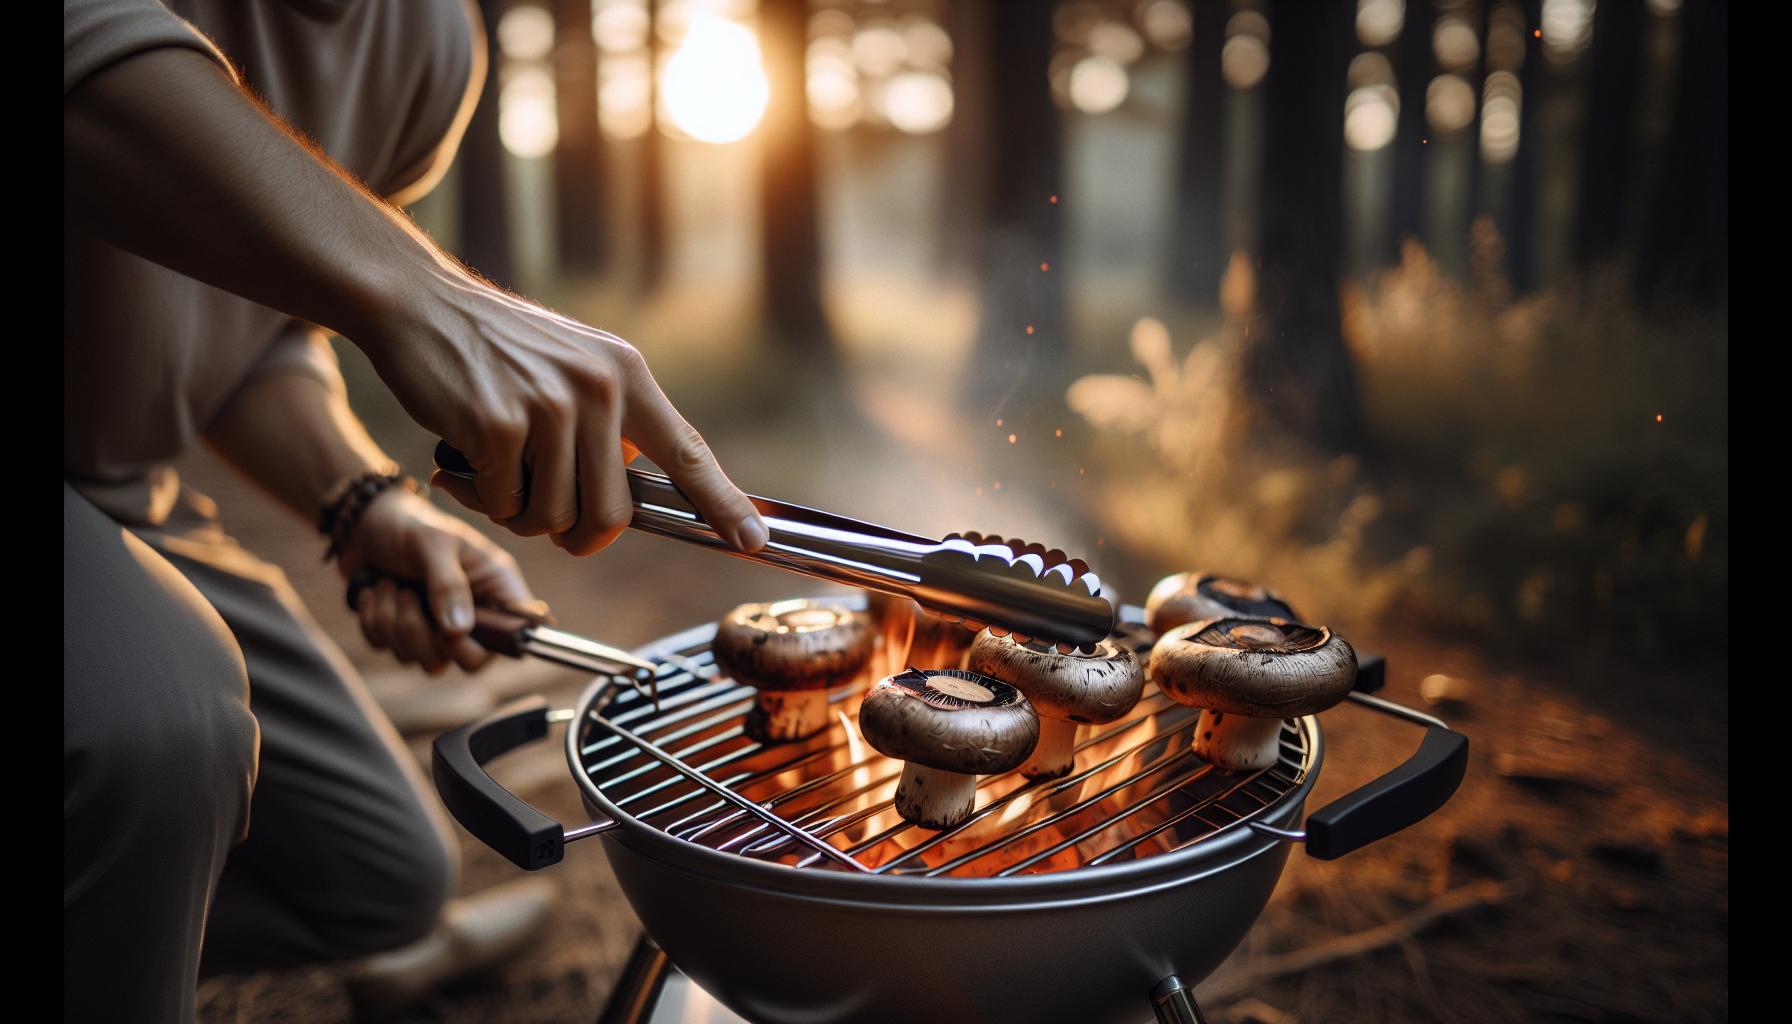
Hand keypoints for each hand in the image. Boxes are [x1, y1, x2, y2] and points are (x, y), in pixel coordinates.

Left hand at [338, 487, 540, 674]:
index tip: (461, 627)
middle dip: (429, 637)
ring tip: (388, 584)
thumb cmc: (411, 526)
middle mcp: (475, 615)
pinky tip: (375, 592)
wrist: (366, 523)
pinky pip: (392, 651)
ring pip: (427, 661)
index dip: (500, 641)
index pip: (517, 631)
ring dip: (395, 624)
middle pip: (471, 662)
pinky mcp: (407, 636)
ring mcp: (441, 630)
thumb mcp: (433, 544)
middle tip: (409, 597)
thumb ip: (448, 585)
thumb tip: (458, 631)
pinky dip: (375, 623)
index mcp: (496, 588)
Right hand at [360, 272, 767, 556]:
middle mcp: (598, 390)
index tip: (753, 540)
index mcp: (627, 375)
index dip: (723, 503)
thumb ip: (611, 424)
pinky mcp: (498, 426)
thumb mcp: (576, 367)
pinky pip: (504, 504)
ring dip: (520, 511)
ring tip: (499, 467)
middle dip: (577, 534)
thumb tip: (631, 497)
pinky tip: (467, 457)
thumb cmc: (498, 350)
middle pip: (610, 515)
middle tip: (545, 512)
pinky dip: (483, 497)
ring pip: (552, 517)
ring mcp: (549, 407)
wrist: (420, 304)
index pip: (688, 452)